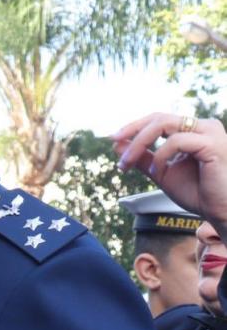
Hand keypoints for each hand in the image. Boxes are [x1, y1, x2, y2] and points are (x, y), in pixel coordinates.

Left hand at [113, 113, 226, 234]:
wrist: (220, 211)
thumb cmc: (197, 192)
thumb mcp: (161, 172)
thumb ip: (142, 158)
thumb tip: (117, 144)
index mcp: (193, 130)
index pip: (158, 119)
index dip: (133, 126)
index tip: (113, 139)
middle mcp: (203, 126)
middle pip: (158, 118)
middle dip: (132, 133)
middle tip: (116, 150)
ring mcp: (209, 132)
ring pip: (164, 124)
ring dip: (139, 144)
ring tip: (129, 164)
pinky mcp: (213, 144)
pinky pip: (176, 141)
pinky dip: (160, 156)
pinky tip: (158, 172)